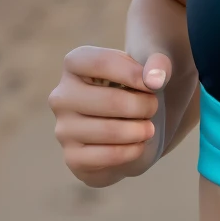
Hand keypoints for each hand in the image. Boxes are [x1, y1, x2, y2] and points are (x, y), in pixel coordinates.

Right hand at [49, 44, 171, 186]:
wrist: (125, 134)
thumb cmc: (134, 93)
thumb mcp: (147, 71)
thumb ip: (158, 63)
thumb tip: (155, 79)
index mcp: (74, 65)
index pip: (100, 62)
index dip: (133, 73)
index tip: (154, 84)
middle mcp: (62, 96)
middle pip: (111, 100)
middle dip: (144, 106)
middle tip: (153, 108)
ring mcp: (64, 129)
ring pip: (111, 131)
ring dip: (140, 130)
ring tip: (148, 127)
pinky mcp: (73, 158)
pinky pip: (110, 155)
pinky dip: (133, 150)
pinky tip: (139, 144)